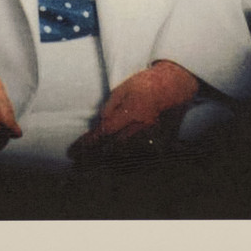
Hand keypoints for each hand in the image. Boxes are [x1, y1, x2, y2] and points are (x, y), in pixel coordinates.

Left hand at [69, 60, 199, 157]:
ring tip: (89, 167)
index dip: (88, 144)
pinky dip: (126, 166)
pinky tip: (113, 167)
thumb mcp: (125, 87)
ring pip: (127, 158)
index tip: (73, 152)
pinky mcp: (163, 144)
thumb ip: (111, 105)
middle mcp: (144, 127)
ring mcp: (155, 137)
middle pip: (113, 149)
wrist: (177, 84)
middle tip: (76, 164)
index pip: (105, 132)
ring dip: (107, 163)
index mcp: (133, 110)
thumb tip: (100, 124)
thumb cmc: (148, 83)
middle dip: (93, 158)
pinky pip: (142, 161)